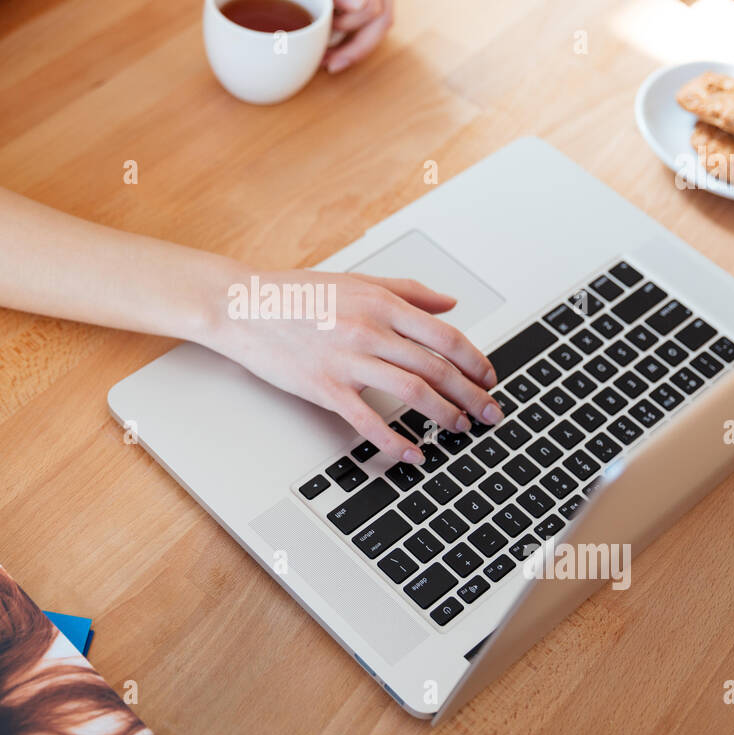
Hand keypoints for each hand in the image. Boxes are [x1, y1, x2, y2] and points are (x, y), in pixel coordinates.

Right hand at [205, 269, 500, 463]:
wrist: (244, 306)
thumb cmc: (297, 294)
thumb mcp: (358, 281)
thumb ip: (409, 291)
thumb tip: (450, 304)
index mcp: (382, 303)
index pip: (445, 336)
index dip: (474, 361)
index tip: (489, 378)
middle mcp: (370, 330)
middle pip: (437, 367)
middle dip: (471, 395)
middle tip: (489, 413)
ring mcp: (347, 360)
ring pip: (412, 391)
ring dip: (444, 415)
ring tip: (459, 429)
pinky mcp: (324, 387)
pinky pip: (367, 420)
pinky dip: (395, 440)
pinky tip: (412, 453)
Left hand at [271, 0, 393, 73]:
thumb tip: (361, 4)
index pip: (370, 6)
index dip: (347, 27)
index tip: (320, 29)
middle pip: (383, 18)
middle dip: (356, 46)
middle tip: (328, 63)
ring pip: (384, 24)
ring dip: (359, 47)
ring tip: (331, 60)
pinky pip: (378, 22)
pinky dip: (360, 39)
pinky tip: (339, 50)